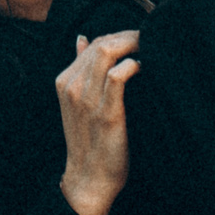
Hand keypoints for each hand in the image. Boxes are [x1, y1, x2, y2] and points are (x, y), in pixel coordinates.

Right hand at [56, 30, 138, 214]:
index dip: (119, 36)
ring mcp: (87, 99)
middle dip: (129, 35)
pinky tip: (144, 68)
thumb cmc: (89, 141)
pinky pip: (118, 76)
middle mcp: (73, 86)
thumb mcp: (77, 102)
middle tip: (149, 39)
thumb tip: (81, 39)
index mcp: (65, 81)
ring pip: (107, 52)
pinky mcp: (106, 114)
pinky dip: (132, 66)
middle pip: (101, 43)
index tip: (139, 39)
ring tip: (149, 49)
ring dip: (133, 44)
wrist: (89, 178)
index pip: (93, 43)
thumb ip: (80, 69)